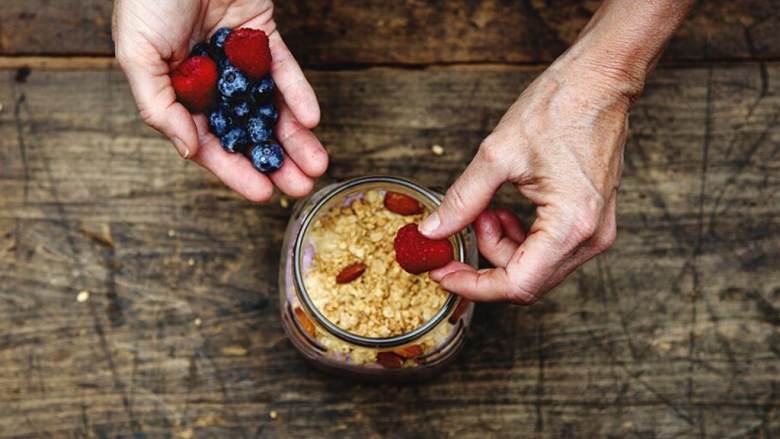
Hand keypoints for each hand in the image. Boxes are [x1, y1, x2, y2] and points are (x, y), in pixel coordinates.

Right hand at [112, 0, 326, 201]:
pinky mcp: (262, 37)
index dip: (236, 171)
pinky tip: (311, 119)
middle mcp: (212, 83)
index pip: (210, 143)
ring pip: (271, 108)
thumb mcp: (137, 54)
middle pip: (248, 132)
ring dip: (296, 139)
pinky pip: (284, 71)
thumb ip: (159, 106)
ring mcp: (239, 61)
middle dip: (275, 162)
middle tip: (301, 188)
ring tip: (318, 165)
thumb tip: (189, 151)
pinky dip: (299, 94)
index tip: (263, 194)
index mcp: (178, 93)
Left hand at [421, 54, 635, 303]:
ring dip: (501, 246)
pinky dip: (519, 238)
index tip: (442, 273)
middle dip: (486, 259)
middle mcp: (590, 237)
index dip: (473, 286)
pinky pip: (549, 249)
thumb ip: (462, 201)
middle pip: (526, 281)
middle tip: (466, 224)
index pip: (517, 284)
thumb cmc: (559, 107)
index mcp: (571, 225)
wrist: (599, 81)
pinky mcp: (592, 221)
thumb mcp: (497, 155)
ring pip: (536, 267)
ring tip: (487, 208)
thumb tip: (433, 231)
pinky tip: (506, 209)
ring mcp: (595, 231)